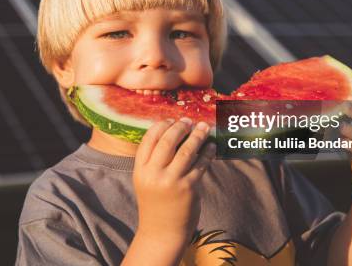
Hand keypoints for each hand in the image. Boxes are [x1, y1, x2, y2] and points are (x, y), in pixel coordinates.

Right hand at [133, 118, 214, 243]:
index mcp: (140, 170)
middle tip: (190, 121)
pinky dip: (207, 153)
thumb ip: (153, 160)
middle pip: (168, 141)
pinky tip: (211, 146)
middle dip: (181, 127)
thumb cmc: (155, 202)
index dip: (162, 126)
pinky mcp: (189, 188)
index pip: (149, 139)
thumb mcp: (146, 180)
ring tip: (204, 128)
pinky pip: (200, 164)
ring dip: (197, 136)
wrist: (162, 232)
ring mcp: (171, 181)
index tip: (172, 119)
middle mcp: (154, 174)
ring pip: (187, 151)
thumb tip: (171, 132)